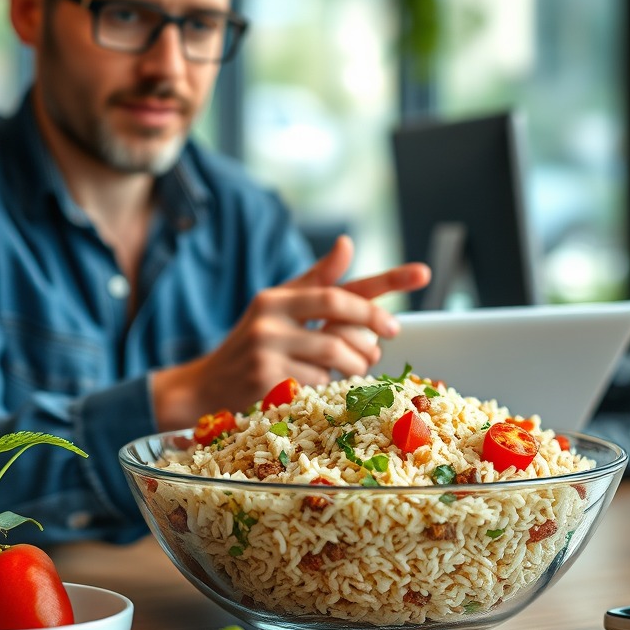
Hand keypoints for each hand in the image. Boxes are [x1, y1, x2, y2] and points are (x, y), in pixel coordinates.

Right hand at [151, 235, 430, 428]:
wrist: (206, 386)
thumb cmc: (254, 345)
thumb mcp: (281, 309)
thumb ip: (316, 280)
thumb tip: (347, 243)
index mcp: (279, 296)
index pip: (340, 285)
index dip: (385, 280)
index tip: (423, 273)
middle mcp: (271, 315)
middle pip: (341, 313)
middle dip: (372, 329)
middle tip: (384, 342)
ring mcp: (267, 347)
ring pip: (336, 353)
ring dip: (354, 364)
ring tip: (353, 367)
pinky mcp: (266, 378)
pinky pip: (318, 381)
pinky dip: (326, 385)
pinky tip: (315, 384)